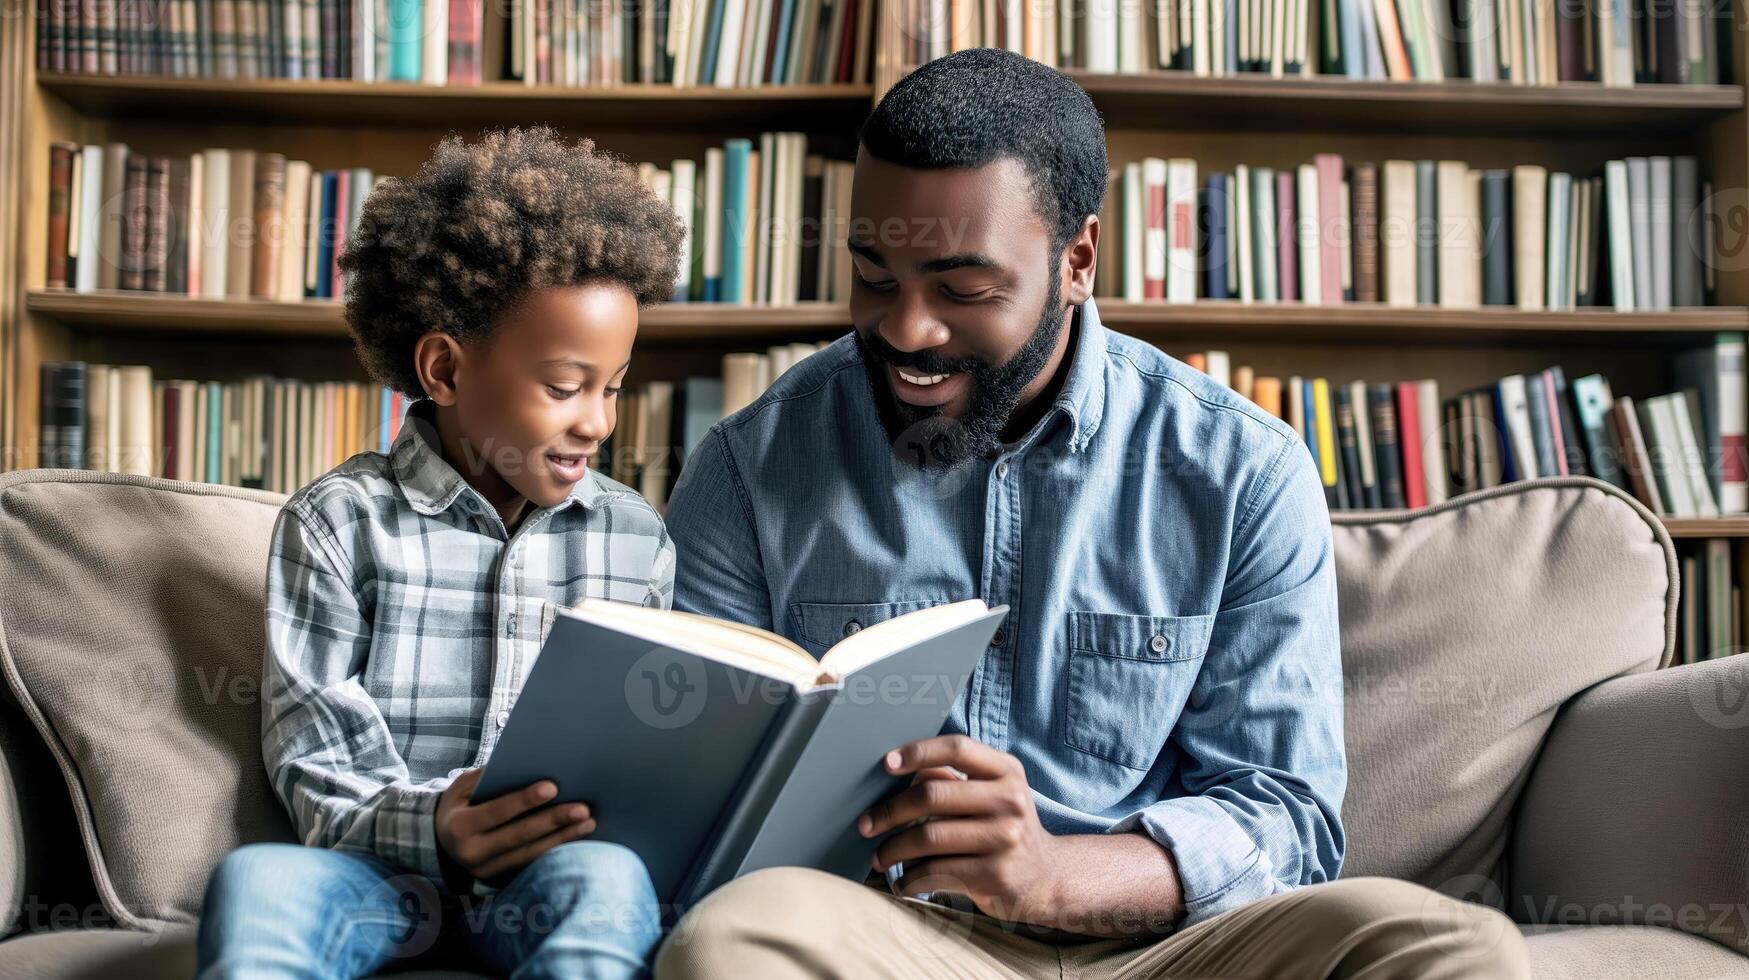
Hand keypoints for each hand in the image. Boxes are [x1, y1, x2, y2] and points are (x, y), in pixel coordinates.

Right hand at [436, 768, 595, 883]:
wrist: (441, 841)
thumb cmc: (460, 804)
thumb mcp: (464, 786)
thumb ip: (491, 776)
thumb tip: (530, 763)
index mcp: (459, 826)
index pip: (497, 812)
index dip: (524, 800)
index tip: (553, 787)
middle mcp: (471, 854)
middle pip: (519, 836)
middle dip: (554, 821)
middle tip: (583, 809)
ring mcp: (486, 872)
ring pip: (530, 855)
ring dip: (563, 839)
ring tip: (589, 823)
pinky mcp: (500, 880)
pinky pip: (532, 865)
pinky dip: (556, 851)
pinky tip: (578, 838)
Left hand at [857, 734, 1059, 923]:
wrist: (1045, 877)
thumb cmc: (1002, 827)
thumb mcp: (991, 794)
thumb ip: (953, 778)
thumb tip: (899, 771)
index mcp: (1007, 771)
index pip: (957, 748)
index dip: (918, 752)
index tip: (886, 764)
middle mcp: (1009, 800)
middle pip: (933, 795)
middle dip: (890, 811)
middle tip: (866, 824)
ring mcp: (1004, 839)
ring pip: (929, 836)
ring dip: (893, 848)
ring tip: (879, 855)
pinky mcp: (995, 875)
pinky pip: (936, 872)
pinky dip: (910, 878)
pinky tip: (902, 880)